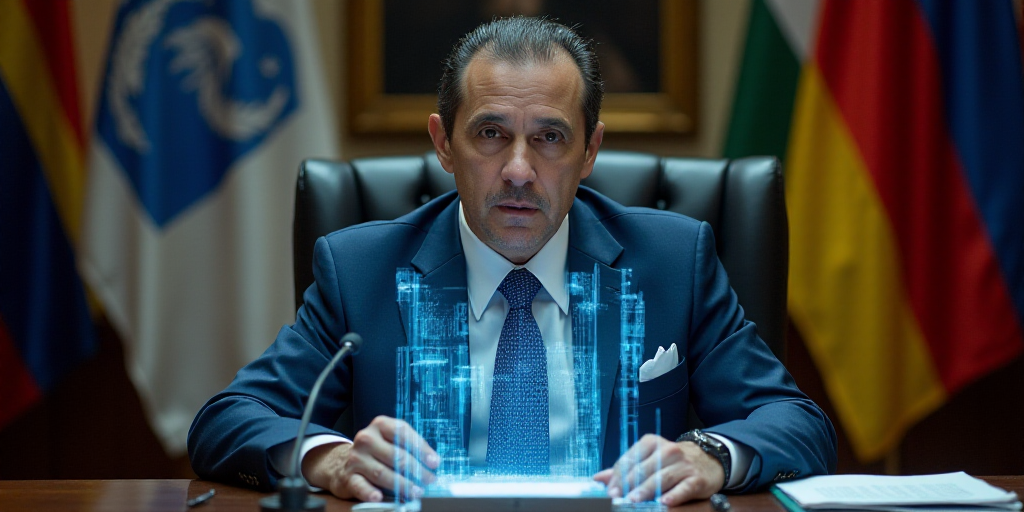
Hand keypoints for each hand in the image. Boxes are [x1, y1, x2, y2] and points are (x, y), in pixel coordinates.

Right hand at [302, 416, 438, 501]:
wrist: (342, 462)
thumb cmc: (376, 451)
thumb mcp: (390, 440)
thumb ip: (409, 446)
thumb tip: (432, 462)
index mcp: (381, 425)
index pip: (403, 434)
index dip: (421, 448)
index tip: (434, 462)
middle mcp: (367, 438)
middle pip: (396, 455)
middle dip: (416, 470)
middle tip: (429, 480)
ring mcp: (356, 457)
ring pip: (382, 472)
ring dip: (402, 484)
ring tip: (416, 491)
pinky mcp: (348, 476)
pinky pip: (361, 486)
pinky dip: (370, 492)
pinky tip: (379, 497)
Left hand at [593, 434, 724, 505]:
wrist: (708, 459)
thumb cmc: (671, 462)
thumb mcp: (648, 459)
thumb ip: (624, 469)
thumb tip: (598, 478)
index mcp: (651, 443)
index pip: (630, 459)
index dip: (618, 476)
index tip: (609, 491)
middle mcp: (667, 450)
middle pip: (643, 469)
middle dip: (628, 485)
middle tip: (617, 498)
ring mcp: (682, 464)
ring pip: (661, 478)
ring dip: (646, 490)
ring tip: (634, 501)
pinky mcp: (696, 478)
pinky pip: (683, 488)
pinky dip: (674, 495)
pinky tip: (664, 502)